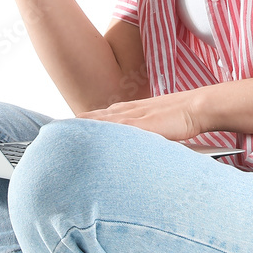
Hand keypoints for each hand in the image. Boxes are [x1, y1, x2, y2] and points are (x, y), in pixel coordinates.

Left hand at [76, 89, 206, 142]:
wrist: (196, 107)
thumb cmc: (180, 117)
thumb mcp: (156, 124)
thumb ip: (142, 131)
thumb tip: (132, 145)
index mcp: (130, 110)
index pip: (100, 116)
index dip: (83, 122)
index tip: (66, 128)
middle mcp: (129, 111)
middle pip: (96, 118)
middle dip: (77, 125)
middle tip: (56, 131)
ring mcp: (136, 117)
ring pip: (104, 122)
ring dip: (85, 127)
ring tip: (66, 134)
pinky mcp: (144, 125)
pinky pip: (120, 128)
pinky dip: (105, 131)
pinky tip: (94, 137)